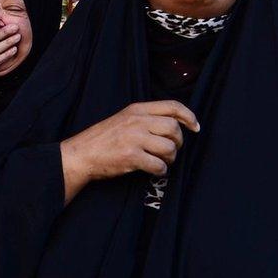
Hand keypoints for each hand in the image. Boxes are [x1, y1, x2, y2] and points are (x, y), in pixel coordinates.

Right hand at [59, 101, 199, 203]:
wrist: (81, 154)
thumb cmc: (103, 139)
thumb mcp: (123, 119)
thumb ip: (145, 118)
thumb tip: (173, 126)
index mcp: (136, 109)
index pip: (172, 106)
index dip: (189, 116)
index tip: (195, 127)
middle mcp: (137, 121)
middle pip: (173, 128)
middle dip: (178, 142)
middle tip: (171, 150)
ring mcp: (134, 138)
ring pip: (169, 147)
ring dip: (170, 158)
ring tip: (161, 161)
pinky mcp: (131, 156)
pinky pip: (159, 165)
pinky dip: (160, 170)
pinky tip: (154, 170)